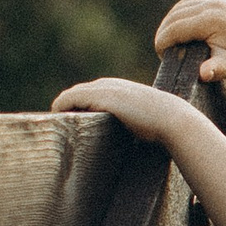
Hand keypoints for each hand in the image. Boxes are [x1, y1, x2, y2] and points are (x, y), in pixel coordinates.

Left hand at [52, 76, 188, 141]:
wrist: (170, 118)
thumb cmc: (163, 125)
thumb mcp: (145, 120)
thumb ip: (133, 123)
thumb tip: (134, 140)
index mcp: (119, 88)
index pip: (90, 95)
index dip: (80, 109)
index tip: (74, 126)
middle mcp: (107, 84)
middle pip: (78, 94)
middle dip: (68, 109)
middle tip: (59, 129)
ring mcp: (101, 88)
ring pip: (71, 95)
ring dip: (62, 110)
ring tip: (55, 128)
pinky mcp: (96, 96)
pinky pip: (67, 99)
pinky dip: (59, 108)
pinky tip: (57, 121)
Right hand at [153, 0, 225, 94]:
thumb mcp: (225, 68)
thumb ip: (213, 70)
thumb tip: (204, 74)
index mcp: (213, 20)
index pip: (178, 27)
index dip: (164, 40)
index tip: (159, 52)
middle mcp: (215, 4)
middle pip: (177, 15)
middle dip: (165, 31)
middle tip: (160, 47)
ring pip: (182, 7)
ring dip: (171, 21)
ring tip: (167, 39)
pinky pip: (192, 2)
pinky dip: (181, 14)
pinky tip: (177, 27)